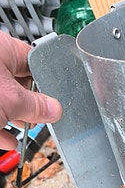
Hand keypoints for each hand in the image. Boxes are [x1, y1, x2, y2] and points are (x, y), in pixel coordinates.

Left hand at [0, 31, 61, 149]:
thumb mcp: (12, 100)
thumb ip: (37, 106)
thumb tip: (54, 109)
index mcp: (2, 48)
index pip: (35, 62)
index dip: (48, 81)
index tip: (56, 98)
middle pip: (19, 83)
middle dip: (30, 104)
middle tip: (40, 117)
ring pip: (3, 100)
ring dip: (15, 119)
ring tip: (25, 130)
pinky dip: (0, 128)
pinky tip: (8, 140)